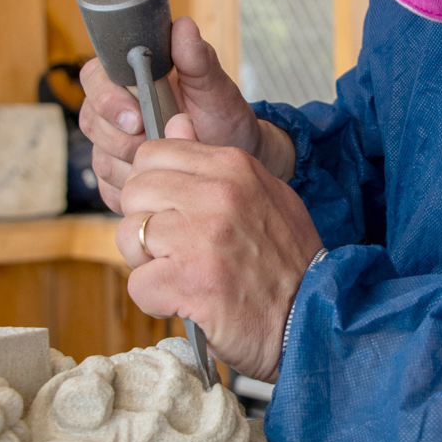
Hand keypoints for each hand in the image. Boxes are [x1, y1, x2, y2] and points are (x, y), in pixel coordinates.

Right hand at [79, 16, 295, 210]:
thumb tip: (183, 27)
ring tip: (168, 161)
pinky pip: (110, 188)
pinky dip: (135, 189)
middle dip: (122, 138)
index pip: (95, 77)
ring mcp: (112, 145)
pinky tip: (161, 181)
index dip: (109, 98)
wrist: (234, 157)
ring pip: (100, 159)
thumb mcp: (215, 88)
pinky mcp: (118, 178)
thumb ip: (197, 59)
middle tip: (156, 142)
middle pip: (91, 121)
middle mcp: (115, 110)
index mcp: (130, 79)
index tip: (136, 117)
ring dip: (133, 165)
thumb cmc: (223, 116)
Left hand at [118, 112, 321, 380]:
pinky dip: (155, 299)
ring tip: (181, 274)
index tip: (170, 210)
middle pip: (134, 191)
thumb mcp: (261, 193)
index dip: (151, 186)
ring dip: (147, 262)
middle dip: (144, 222)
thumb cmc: (286, 260)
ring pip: (129, 234)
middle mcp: (216, 195)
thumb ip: (213, 161)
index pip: (152, 154)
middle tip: (172, 247)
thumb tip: (175, 124)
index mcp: (233, 167)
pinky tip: (185, 299)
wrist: (313, 317)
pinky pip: (137, 283)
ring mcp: (201, 237)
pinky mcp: (189, 281)